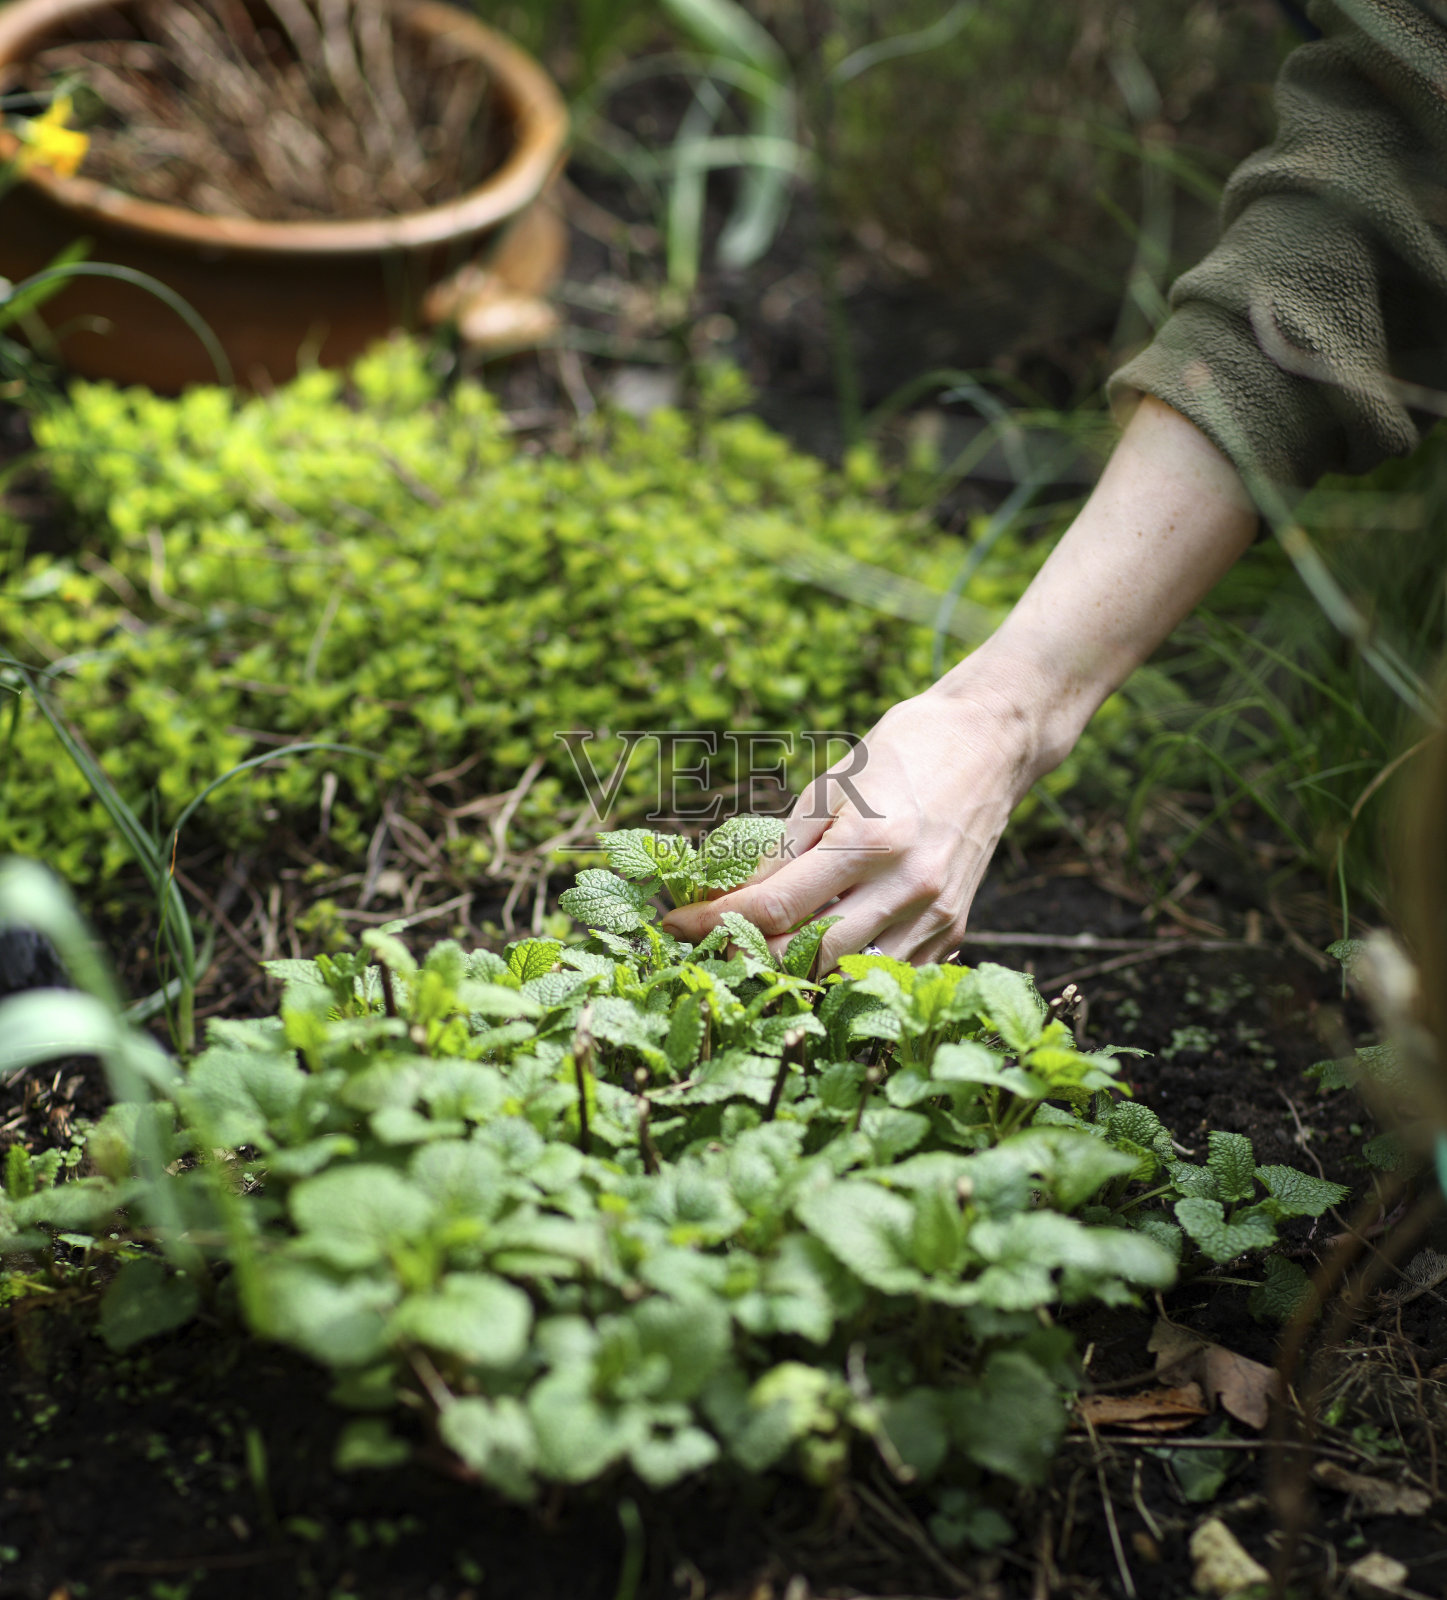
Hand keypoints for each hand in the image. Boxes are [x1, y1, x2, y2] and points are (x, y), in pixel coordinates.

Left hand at [661, 672, 1047, 970]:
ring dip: (792, 974)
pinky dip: (842, 971)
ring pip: (846, 974)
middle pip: (808, 953)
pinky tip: (811, 955)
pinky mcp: (952, 929)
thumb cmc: (900, 754)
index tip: (674, 925)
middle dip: (746, 957)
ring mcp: (934, 915)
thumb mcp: (830, 788)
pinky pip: (887, 971)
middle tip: (705, 949)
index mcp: (869, 842)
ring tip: (750, 957)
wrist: (991, 744)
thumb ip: (778, 850)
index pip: (774, 906)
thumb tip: (722, 896)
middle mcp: (907, 886)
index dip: (714, 922)